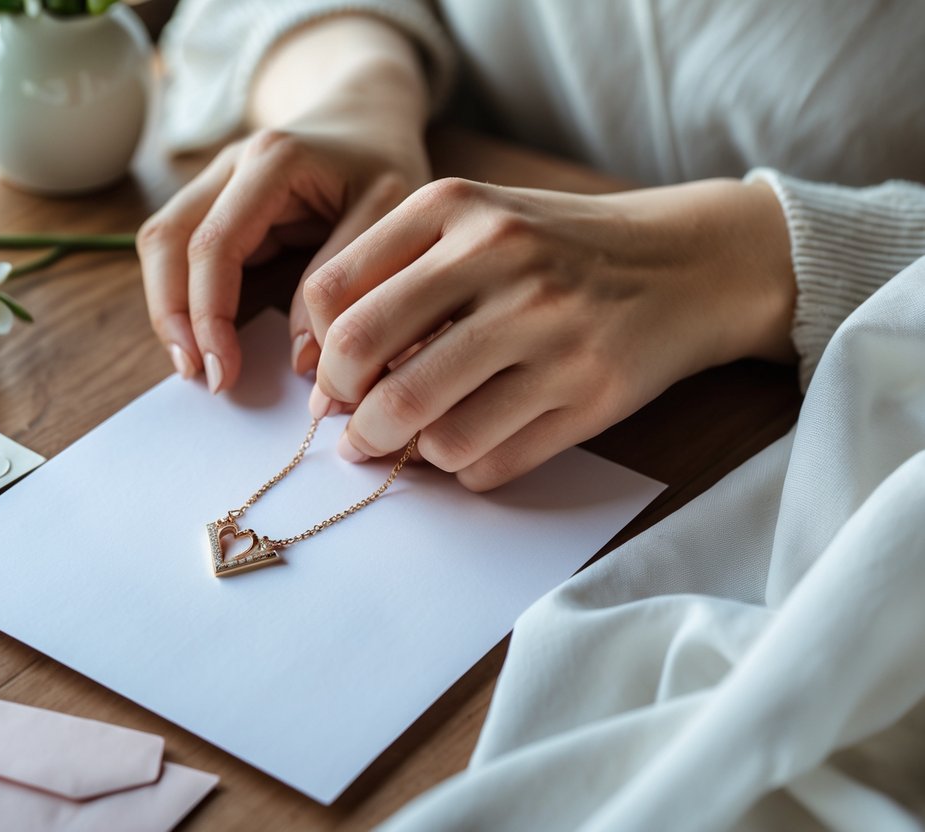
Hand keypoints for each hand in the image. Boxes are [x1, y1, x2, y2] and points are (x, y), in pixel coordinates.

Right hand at [136, 120, 427, 392]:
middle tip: (198, 375)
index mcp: (272, 161)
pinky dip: (182, 296)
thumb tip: (301, 357)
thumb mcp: (390, 210)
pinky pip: (179, 251)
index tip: (223, 371)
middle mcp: (230, 165)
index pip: (215, 244)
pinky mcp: (215, 205)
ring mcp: (214, 182)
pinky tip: (201, 338)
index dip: (210, 314)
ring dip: (168, 308)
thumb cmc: (384, 162)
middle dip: (173, 315)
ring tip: (192, 364)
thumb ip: (347, 279)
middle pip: (167, 240)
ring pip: (160, 244)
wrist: (368, 116)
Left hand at [304, 177, 795, 490]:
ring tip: (415, 442)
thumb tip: (323, 374)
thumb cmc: (558, 248)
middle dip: (347, 413)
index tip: (335, 381)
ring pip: (427, 425)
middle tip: (357, 430)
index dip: (319, 354)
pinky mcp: (592, 390)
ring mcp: (551, 326)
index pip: (331, 294)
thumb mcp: (476, 223)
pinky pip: (489, 461)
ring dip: (406, 452)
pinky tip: (472, 447)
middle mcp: (500, 257)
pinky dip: (464, 469)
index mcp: (454, 207)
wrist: (689, 261)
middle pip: (366, 360)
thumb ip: (395, 276)